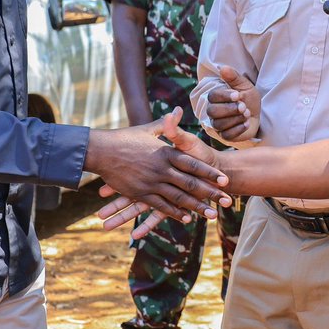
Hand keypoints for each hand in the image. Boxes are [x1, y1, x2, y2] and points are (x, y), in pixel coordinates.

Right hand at [85, 108, 230, 228]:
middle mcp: (161, 168)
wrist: (101, 151)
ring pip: (178, 198)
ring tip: (211, 214)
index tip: (225, 180)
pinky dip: (174, 212)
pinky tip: (185, 217)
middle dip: (211, 193)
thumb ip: (167, 125)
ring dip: (196, 207)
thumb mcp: (147, 130)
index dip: (210, 173)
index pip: (193, 164)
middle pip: (191, 183)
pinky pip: (160, 205)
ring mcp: (151, 182)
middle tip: (227, 201)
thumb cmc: (124, 138)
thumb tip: (178, 111)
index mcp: (166, 152)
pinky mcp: (140, 193)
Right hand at [204, 65, 259, 140]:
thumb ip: (234, 77)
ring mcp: (218, 125)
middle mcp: (213, 111)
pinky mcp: (225, 136)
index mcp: (216, 98)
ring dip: (235, 118)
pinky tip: (246, 123)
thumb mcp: (244, 86)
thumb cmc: (248, 99)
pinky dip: (238, 129)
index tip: (238, 95)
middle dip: (230, 109)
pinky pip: (226, 135)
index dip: (225, 96)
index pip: (212, 96)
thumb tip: (223, 68)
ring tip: (247, 113)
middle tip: (243, 106)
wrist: (257, 114)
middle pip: (213, 111)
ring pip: (219, 124)